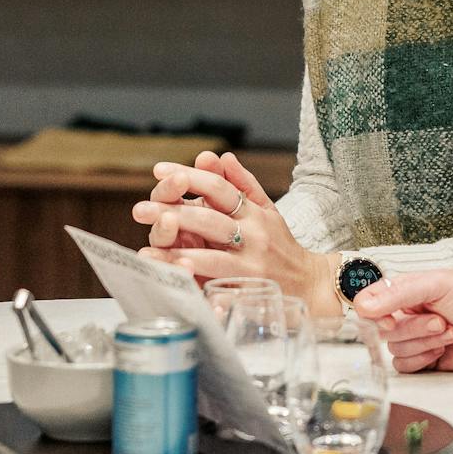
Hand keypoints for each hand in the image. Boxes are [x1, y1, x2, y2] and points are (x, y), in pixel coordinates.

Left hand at [133, 151, 337, 315]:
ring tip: (150, 251)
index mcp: (255, 214)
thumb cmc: (281, 245)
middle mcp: (254, 238)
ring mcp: (252, 269)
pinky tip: (180, 287)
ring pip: (214, 259)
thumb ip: (242, 183)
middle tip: (140, 210)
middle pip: (210, 221)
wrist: (312, 285)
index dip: (190, 177)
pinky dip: (202, 290)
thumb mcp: (267, 209)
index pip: (220, 189)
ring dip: (180, 254)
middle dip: (172, 213)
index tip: (159, 171)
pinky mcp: (250, 296)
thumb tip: (219, 157)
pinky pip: (224, 293)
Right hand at [353, 270, 452, 372]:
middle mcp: (407, 315)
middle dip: (415, 330)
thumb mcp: (439, 284)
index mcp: (406, 292)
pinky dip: (423, 360)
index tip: (393, 318)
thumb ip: (400, 292)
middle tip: (442, 322)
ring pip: (396, 351)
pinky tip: (444, 351)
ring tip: (451, 333)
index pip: (371, 304)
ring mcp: (416, 340)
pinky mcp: (426, 361)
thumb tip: (362, 304)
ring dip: (425, 344)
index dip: (377, 315)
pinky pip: (406, 368)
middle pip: (385, 332)